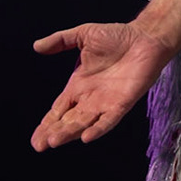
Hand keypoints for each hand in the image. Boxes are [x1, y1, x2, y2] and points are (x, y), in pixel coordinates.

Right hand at [31, 21, 178, 150]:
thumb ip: (60, 41)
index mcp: (78, 85)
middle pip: (67, 121)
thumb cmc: (118, 37)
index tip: (35, 139)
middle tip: (39, 145)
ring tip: (54, 141)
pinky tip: (86, 137)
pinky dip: (97, 129)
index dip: (47, 124)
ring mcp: (105, 103)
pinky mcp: (122, 103)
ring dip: (69, 133)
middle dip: (53, 133)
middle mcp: (90, 98)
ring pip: (83, 123)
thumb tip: (37, 46)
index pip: (58, 110)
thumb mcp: (83, 35)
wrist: (144, 37)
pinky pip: (108, 120)